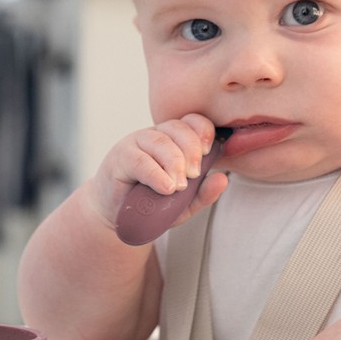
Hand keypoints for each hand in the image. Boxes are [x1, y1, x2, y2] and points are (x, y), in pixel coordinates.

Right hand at [93, 114, 228, 231]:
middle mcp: (156, 136)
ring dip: (174, 162)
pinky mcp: (120, 157)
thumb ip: (203, 193)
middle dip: (191, 150)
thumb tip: (222, 179)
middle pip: (178, 129)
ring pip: (160, 142)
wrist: (118, 217)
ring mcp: (137, 143)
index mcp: (174, 140)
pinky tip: (165, 187)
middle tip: (194, 175)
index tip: (209, 151)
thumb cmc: (151, 204)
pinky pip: (140, 160)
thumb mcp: (183, 203)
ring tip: (179, 186)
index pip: (192, 122)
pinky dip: (155, 174)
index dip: (203, 131)